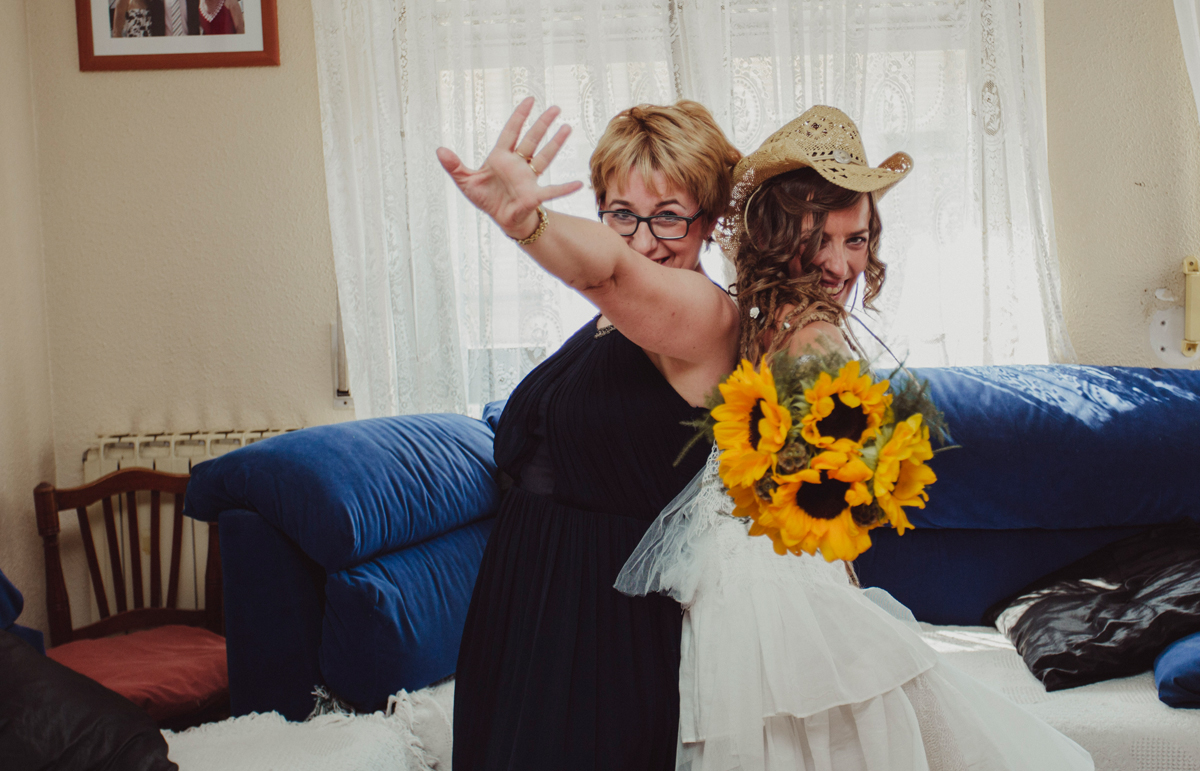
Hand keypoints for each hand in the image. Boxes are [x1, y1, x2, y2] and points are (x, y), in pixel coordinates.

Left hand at [436, 97, 583, 239]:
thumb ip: (454, 166)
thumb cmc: (486, 198)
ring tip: (567, 128)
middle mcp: (517, 164)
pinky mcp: (534, 195)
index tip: (530, 99)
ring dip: (555, 143)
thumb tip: (439, 150)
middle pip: (532, 139)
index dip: (520, 116)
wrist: (500, 218)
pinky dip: (565, 188)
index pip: (511, 131)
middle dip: (542, 123)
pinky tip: (579, 184)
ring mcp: (528, 178)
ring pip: (544, 157)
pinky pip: (552, 190)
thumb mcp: (465, 181)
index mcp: (501, 157)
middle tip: (555, 107)